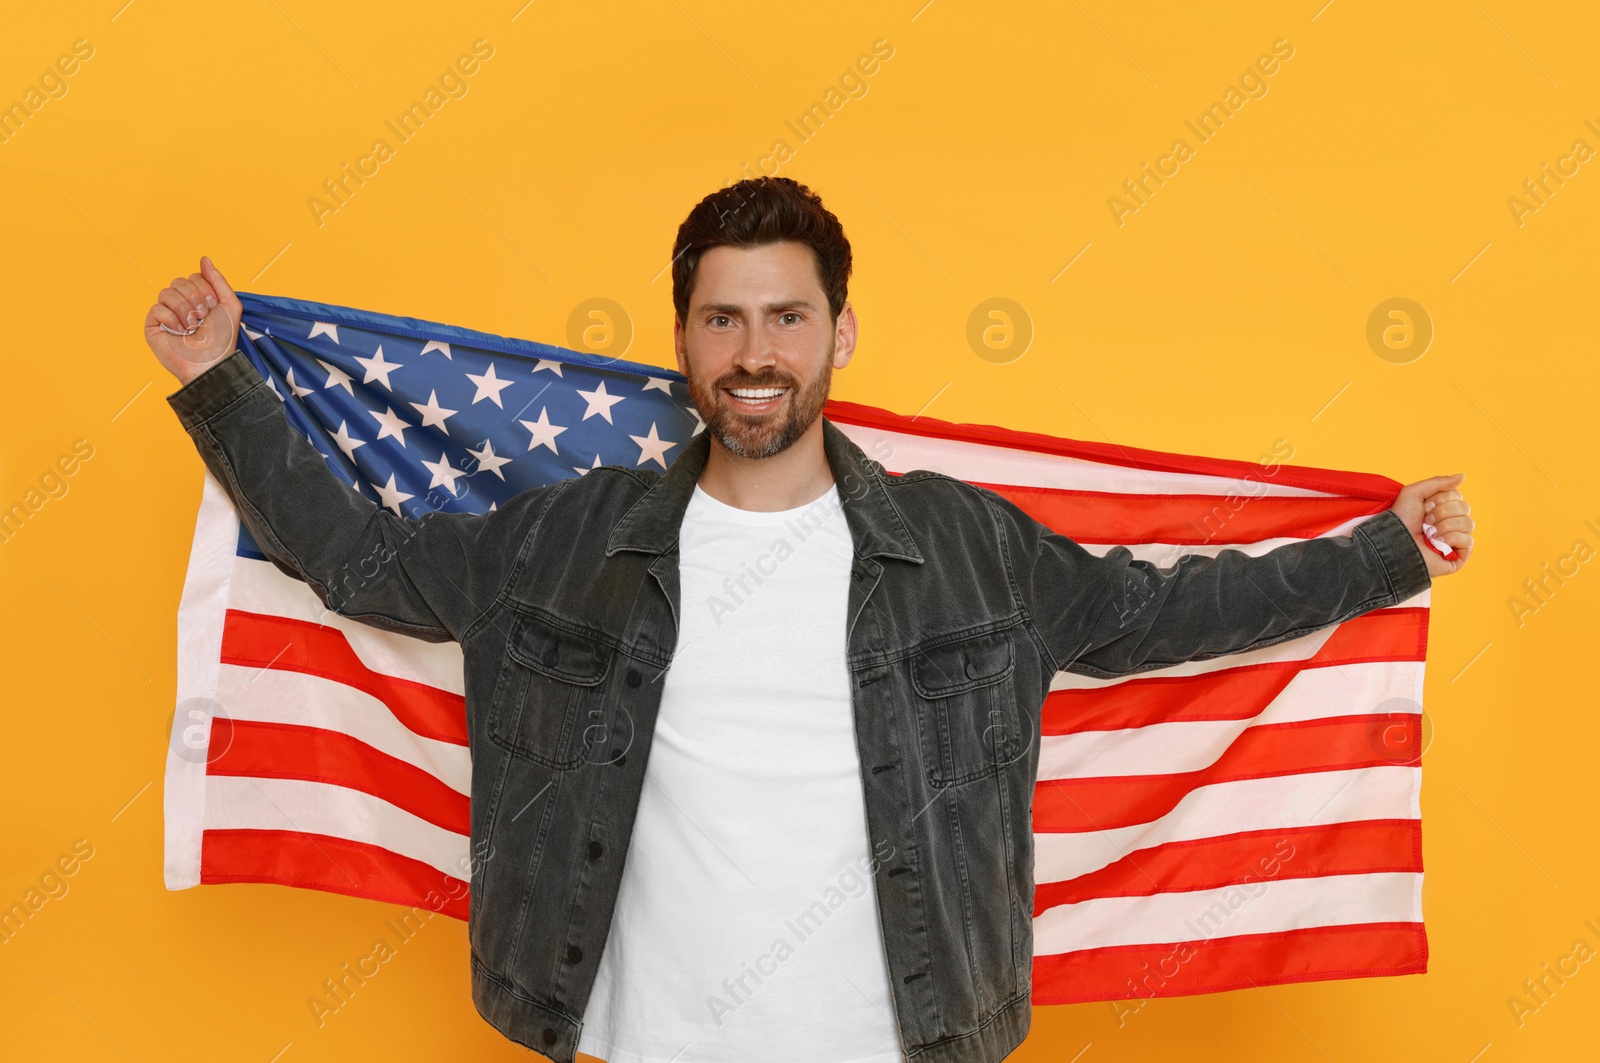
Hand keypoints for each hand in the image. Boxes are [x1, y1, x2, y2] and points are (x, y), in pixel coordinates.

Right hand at [143, 256, 243, 385]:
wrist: (211, 363)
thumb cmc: (223, 339)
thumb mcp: (230, 305)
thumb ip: (218, 280)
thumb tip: (204, 258)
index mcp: (198, 298)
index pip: (193, 276)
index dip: (205, 289)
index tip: (213, 308)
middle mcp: (181, 304)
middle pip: (179, 281)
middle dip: (195, 298)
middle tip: (203, 318)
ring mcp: (167, 315)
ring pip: (167, 292)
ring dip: (184, 309)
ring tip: (193, 326)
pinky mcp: (154, 326)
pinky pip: (156, 308)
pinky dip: (171, 319)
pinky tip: (180, 332)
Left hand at [1389, 473, 1472, 577]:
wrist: (1394, 543)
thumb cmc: (1401, 520)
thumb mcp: (1414, 493)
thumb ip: (1438, 482)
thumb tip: (1463, 476)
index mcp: (1442, 510)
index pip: (1457, 496)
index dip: (1441, 499)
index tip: (1424, 507)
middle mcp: (1450, 524)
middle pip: (1465, 508)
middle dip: (1442, 512)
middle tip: (1425, 521)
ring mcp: (1455, 541)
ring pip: (1469, 523)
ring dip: (1445, 525)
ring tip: (1429, 534)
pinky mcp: (1457, 557)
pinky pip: (1469, 541)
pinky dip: (1452, 539)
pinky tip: (1437, 543)